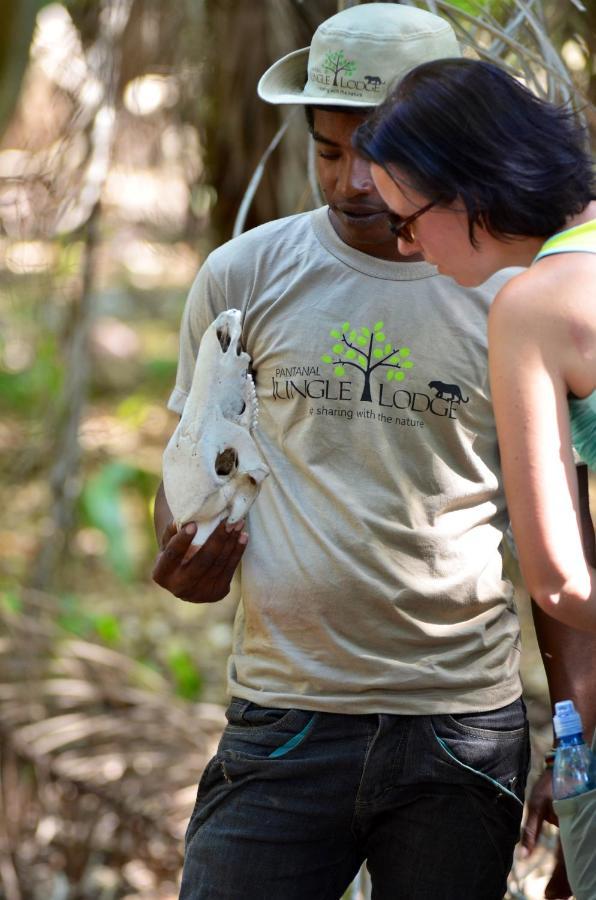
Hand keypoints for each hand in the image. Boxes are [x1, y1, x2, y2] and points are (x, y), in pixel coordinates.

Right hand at [152, 519, 246, 602]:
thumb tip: (185, 519)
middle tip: (228, 521)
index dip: (182, 540)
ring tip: (239, 524)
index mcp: (162, 574)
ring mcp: (199, 593)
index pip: (172, 555)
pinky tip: (243, 537)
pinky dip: (237, 551)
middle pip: (202, 561)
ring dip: (231, 542)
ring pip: (219, 564)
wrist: (187, 580)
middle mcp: (179, 587)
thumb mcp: (168, 543)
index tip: (194, 524)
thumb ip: (173, 531)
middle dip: (217, 539)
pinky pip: (229, 569)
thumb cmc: (176, 554)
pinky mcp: (217, 593)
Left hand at [521, 768, 571, 898]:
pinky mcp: (581, 826)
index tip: (551, 897)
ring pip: (581, 860)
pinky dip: (575, 864)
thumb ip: (531, 830)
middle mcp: (578, 832)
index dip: (560, 883)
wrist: (567, 765)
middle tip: (556, 898)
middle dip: (567, 885)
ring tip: (562, 893)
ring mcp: (582, 829)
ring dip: (572, 877)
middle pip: (576, 866)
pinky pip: (580, 849)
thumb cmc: (550, 784)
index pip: (566, 864)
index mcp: (568, 829)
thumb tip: (522, 854)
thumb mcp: (537, 804)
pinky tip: (570, 874)